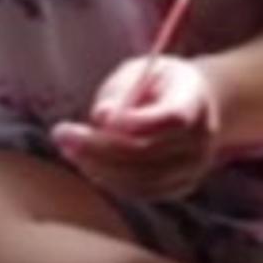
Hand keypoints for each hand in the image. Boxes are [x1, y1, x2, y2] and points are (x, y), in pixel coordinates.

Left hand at [52, 53, 219, 200]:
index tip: (99, 116)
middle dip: (99, 147)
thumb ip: (120, 91)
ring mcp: (194, 167)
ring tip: (68, 147)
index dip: (138, 122)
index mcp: (194, 100)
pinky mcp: (180, 186)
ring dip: (99, 166)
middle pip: (150, 153)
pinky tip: (86, 162)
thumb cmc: (154, 83)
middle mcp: (201, 138)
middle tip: (61, 133)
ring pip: (144, 178)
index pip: (173, 118)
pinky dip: (111, 180)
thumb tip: (102, 118)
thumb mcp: (136, 71)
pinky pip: (143, 191)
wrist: (188, 104)